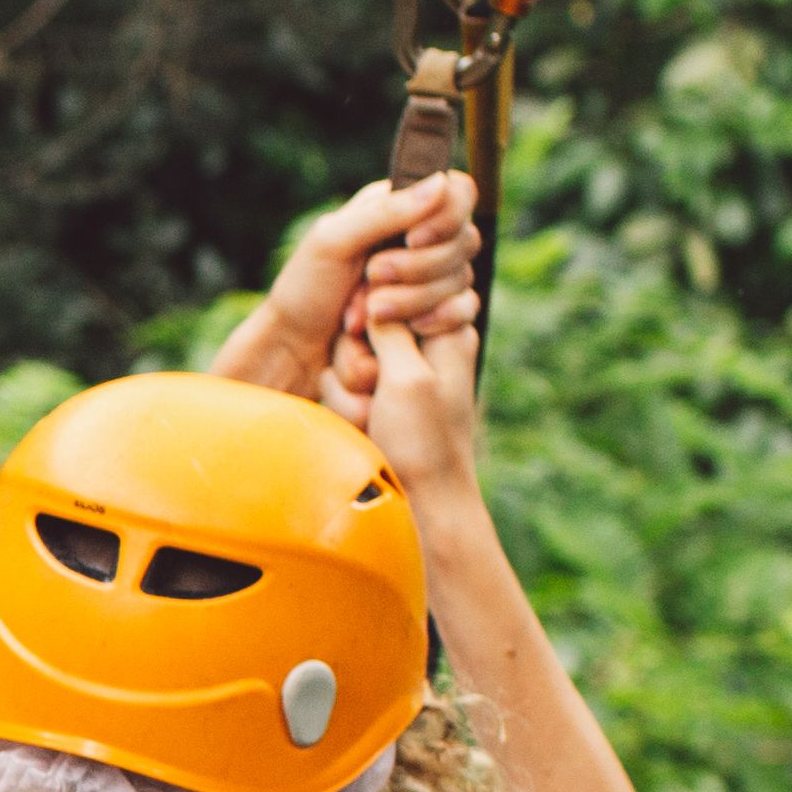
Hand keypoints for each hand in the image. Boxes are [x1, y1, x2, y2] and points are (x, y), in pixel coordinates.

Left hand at [207, 172, 480, 413]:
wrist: (299, 348)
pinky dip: (438, 319)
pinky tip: (410, 327)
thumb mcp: (333, 241)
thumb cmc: (306, 288)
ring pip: (462, 278)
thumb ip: (385, 212)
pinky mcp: (437, 312)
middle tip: (371, 278)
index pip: (458, 193)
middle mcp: (424, 237)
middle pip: (465, 239)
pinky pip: (465, 310)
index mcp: (400, 207)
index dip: (447, 216)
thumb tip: (441, 182)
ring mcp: (435, 276)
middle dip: (418, 265)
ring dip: (414, 297)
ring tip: (369, 311)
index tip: (414, 239)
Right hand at [359, 289, 483, 519]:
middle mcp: (423, 347)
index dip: (375, 301)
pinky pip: (343, 382)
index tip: (364, 327)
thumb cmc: (425, 445)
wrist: (422, 506)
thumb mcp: (408, 377)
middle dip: (357, 353)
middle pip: (367, 318)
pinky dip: (345, 403)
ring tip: (370, 415)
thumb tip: (376, 286)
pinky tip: (362, 426)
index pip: (401, 285)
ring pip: (348, 352)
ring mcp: (397, 374)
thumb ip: (391, 328)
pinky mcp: (375, 398)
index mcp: (448, 331)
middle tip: (370, 384)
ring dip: (348, 385)